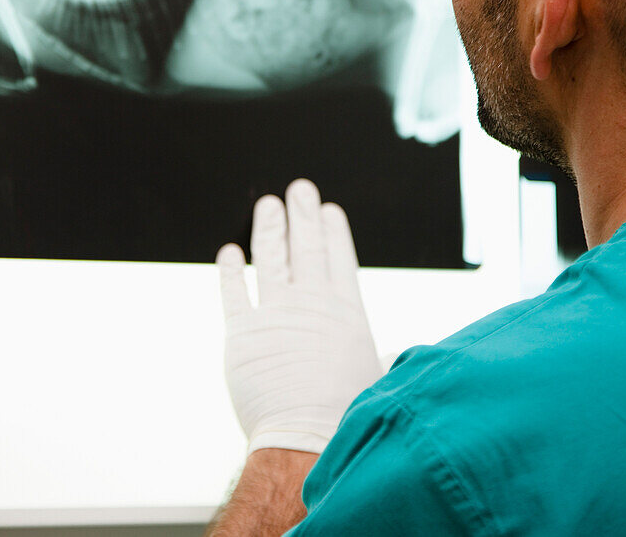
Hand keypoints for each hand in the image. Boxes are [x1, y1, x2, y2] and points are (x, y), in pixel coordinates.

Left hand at [217, 179, 381, 454]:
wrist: (307, 436)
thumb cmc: (348, 416)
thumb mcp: (376, 379)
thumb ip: (380, 358)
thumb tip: (395, 356)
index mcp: (346, 312)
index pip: (339, 259)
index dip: (333, 232)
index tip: (328, 210)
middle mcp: (311, 305)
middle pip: (307, 249)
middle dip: (302, 215)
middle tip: (299, 188)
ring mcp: (275, 315)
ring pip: (270, 259)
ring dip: (269, 228)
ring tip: (268, 204)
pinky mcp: (241, 332)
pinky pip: (233, 292)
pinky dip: (231, 270)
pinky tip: (229, 253)